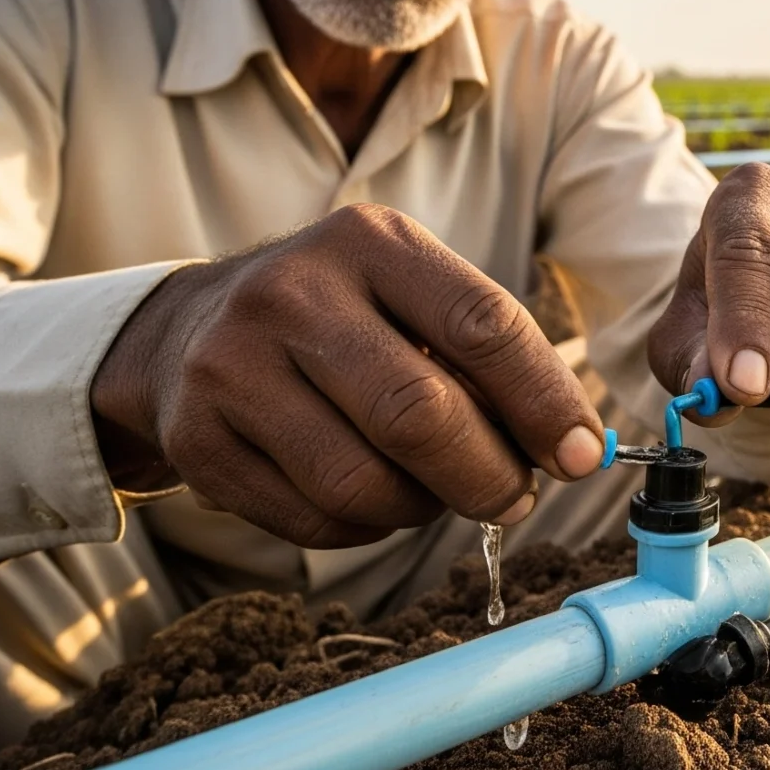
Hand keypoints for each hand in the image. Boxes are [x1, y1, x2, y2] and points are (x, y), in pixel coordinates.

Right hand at [90, 205, 605, 547]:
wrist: (186, 332)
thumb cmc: (339, 319)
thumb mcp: (407, 295)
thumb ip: (485, 357)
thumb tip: (573, 448)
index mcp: (370, 242)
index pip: (481, 323)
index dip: (545, 401)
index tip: (583, 454)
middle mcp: (293, 293)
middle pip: (418, 414)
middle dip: (488, 475)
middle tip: (516, 498)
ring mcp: (233, 367)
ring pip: (361, 482)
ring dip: (422, 508)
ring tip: (434, 492)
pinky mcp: (198, 441)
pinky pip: (311, 520)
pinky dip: (363, 528)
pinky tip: (369, 498)